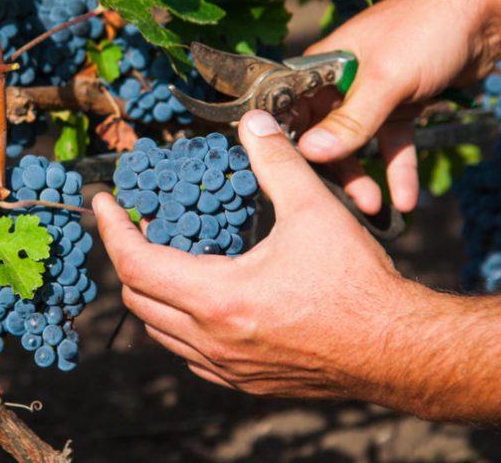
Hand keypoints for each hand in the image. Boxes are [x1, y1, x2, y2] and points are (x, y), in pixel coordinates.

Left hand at [93, 110, 424, 399]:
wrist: (396, 350)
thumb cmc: (357, 284)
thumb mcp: (315, 210)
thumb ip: (277, 161)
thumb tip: (253, 120)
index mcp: (217, 298)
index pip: (135, 263)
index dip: (111, 228)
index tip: (104, 202)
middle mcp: (211, 340)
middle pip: (137, 298)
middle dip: (127, 256)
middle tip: (137, 223)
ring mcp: (226, 366)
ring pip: (159, 330)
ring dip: (151, 291)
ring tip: (164, 253)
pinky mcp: (244, 381)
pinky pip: (188, 352)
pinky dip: (176, 322)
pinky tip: (198, 296)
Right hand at [296, 0, 500, 213]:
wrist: (487, 14)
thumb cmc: (425, 30)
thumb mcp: (386, 79)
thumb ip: (350, 120)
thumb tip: (310, 153)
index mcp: (321, 66)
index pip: (290, 109)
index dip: (286, 143)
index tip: (288, 179)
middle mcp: (339, 82)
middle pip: (322, 135)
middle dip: (333, 171)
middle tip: (344, 203)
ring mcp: (370, 96)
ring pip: (358, 145)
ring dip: (364, 177)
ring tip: (374, 209)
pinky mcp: (400, 107)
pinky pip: (393, 145)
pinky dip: (398, 170)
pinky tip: (405, 199)